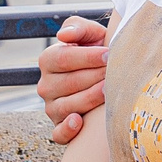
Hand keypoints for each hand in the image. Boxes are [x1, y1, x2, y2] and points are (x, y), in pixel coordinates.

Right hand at [38, 17, 109, 143]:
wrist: (107, 74)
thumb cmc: (98, 51)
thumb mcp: (90, 33)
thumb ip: (77, 27)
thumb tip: (63, 35)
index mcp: (48, 60)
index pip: (63, 58)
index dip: (88, 57)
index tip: (109, 54)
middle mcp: (45, 85)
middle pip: (69, 83)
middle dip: (95, 77)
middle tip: (116, 72)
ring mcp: (51, 108)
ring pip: (68, 106)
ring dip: (90, 99)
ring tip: (110, 91)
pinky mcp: (59, 128)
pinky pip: (59, 134)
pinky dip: (67, 130)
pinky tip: (79, 121)